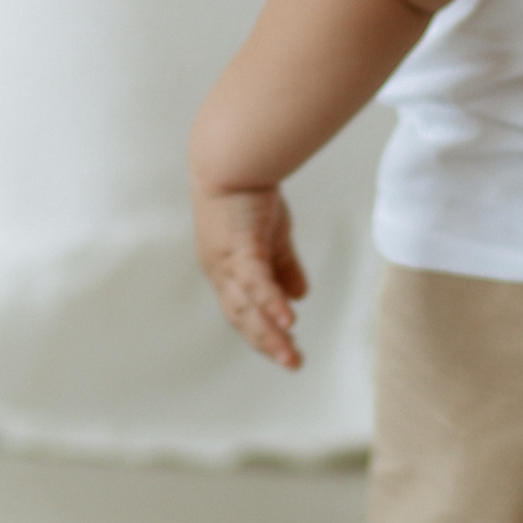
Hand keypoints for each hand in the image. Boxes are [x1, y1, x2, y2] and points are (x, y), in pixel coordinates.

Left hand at [195, 183, 309, 369]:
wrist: (230, 158)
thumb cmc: (248, 194)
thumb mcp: (271, 237)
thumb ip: (284, 267)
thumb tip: (300, 297)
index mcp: (227, 271)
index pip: (244, 312)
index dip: (264, 333)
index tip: (286, 352)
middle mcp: (221, 273)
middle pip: (243, 318)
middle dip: (267, 344)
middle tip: (294, 363)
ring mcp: (228, 262)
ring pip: (247, 308)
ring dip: (269, 334)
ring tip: (291, 356)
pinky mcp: (240, 247)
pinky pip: (256, 282)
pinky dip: (270, 303)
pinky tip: (289, 320)